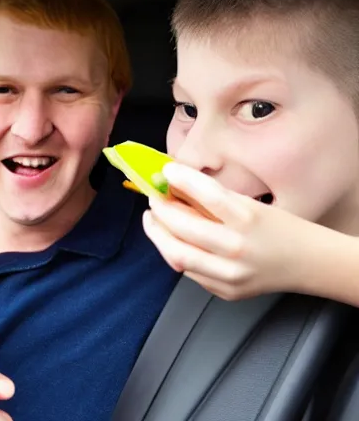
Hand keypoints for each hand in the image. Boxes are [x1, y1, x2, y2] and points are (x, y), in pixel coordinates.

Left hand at [143, 162, 329, 300]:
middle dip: (160, 211)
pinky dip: (175, 253)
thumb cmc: (280, 229)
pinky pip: (188, 271)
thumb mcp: (250, 205)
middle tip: (154, 199)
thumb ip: (213, 199)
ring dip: (158, 235)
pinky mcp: (225, 291)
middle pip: (183, 228)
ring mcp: (230, 275)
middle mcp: (238, 249)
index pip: (208, 195)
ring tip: (153, 220)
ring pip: (177, 255)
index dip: (182, 180)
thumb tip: (176, 187)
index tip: (167, 171)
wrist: (309, 263)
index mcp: (249, 220)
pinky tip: (172, 240)